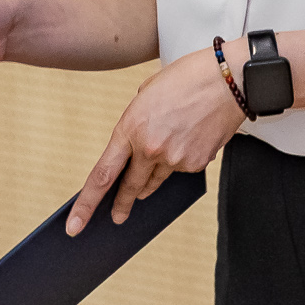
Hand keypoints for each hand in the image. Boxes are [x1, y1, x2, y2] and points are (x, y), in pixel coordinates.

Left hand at [64, 48, 244, 236]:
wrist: (229, 80)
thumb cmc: (186, 79)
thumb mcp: (146, 94)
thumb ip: (135, 122)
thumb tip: (136, 145)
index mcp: (130, 128)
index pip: (102, 175)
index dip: (86, 204)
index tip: (75, 224)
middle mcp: (150, 149)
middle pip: (129, 187)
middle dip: (121, 204)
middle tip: (117, 216)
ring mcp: (175, 159)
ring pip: (156, 180)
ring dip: (151, 178)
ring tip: (157, 159)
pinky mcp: (197, 164)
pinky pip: (181, 169)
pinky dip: (180, 160)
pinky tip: (189, 138)